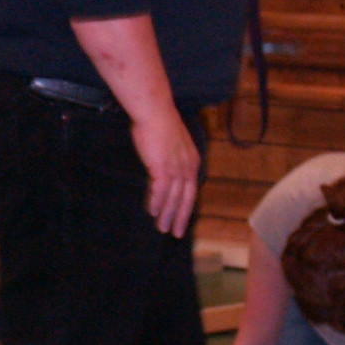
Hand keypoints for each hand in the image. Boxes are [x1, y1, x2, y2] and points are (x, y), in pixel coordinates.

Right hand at [131, 109, 203, 237]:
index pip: (191, 190)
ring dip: (166, 214)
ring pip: (173, 198)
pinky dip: (156, 202)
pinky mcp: (162, 168)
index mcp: (193, 161)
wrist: (155, 111)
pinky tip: (152, 212)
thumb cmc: (160, 123)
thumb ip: (170, 158)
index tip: (181, 219)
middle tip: (174, 233)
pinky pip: (160, 191)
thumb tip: (162, 169)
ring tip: (161, 228)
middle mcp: (188, 166)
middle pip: (186, 198)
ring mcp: (176, 168)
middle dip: (180, 217)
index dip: (186, 206)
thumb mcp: (171, 143)